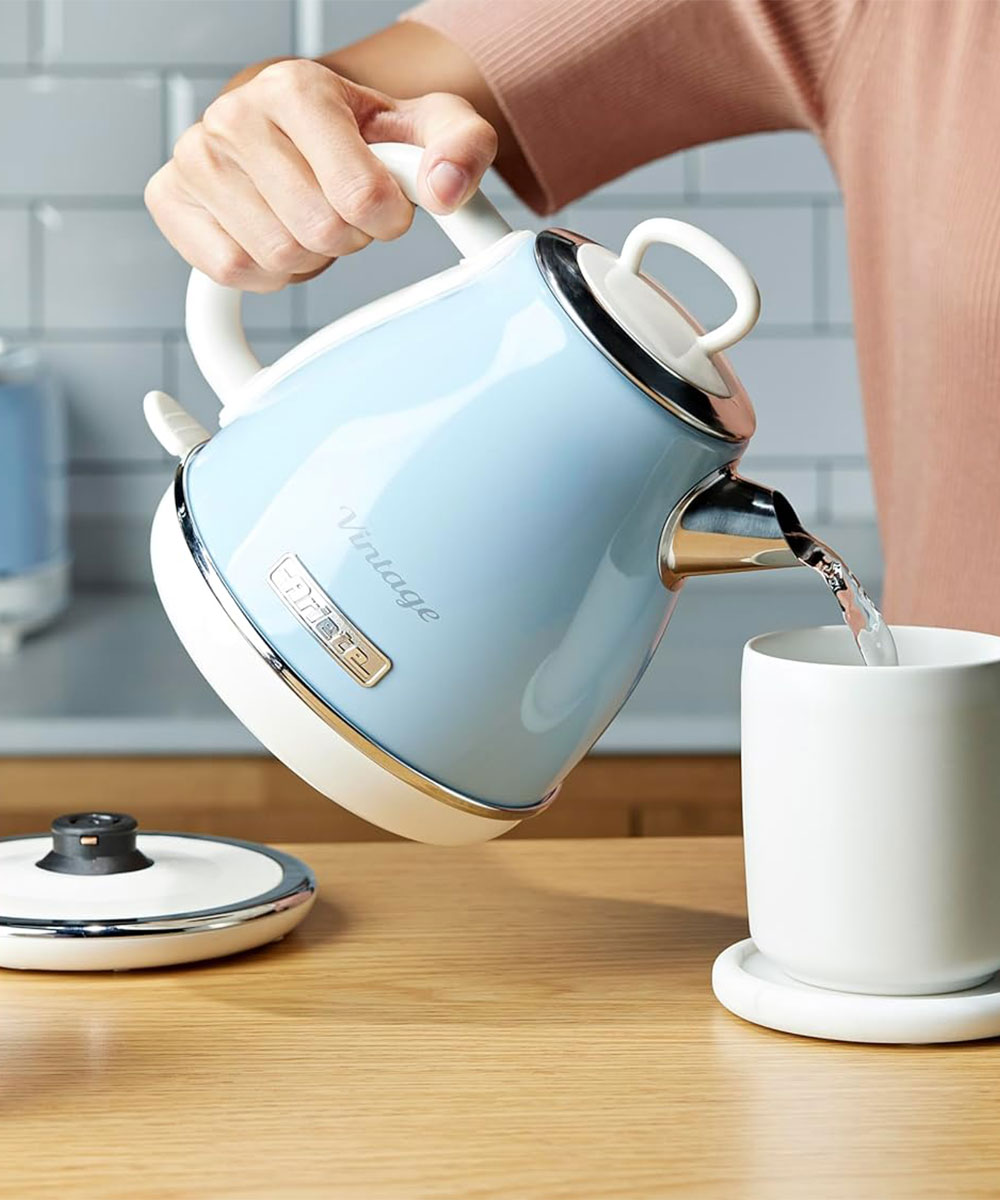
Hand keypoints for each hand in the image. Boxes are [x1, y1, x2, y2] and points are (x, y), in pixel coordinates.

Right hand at [144, 58, 497, 292]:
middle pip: (318, 233)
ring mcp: (195, 157)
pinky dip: (265, 272)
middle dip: (346, 238)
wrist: (305, 130)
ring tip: (306, 218)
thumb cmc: (364, 134)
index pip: (359, 196)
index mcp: (298, 88)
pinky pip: (232, 270)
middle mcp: (235, 114)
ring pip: (275, 257)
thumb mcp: (428, 127)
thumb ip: (462, 146)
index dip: (387, 219)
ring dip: (306, 257)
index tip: (386, 204)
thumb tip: (445, 190)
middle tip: (342, 212)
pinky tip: (273, 234)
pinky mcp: (169, 199)